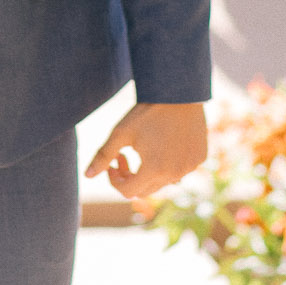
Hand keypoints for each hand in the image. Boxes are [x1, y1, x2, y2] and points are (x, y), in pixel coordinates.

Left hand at [84, 101, 207, 198]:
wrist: (178, 93)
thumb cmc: (145, 112)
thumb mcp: (120, 133)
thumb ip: (103, 156)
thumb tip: (86, 176)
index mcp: (154, 170)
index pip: (128, 192)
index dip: (115, 180)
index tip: (113, 161)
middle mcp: (175, 174)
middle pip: (145, 190)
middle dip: (130, 177)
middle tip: (123, 155)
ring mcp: (190, 167)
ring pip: (163, 182)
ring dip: (148, 172)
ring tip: (142, 148)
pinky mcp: (199, 159)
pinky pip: (180, 170)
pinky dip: (167, 164)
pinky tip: (162, 143)